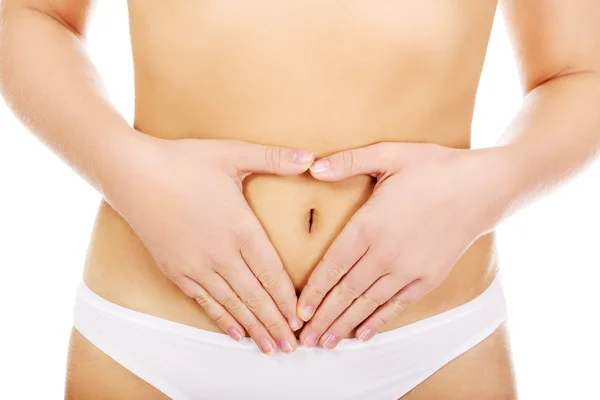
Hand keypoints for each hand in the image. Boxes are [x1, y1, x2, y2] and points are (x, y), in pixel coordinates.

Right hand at [106, 135, 313, 354]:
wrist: (131, 173)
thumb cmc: (183, 161)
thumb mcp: (232, 153)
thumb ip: (274, 158)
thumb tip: (313, 157)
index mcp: (240, 227)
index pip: (272, 273)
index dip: (287, 300)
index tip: (300, 320)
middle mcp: (220, 254)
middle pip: (255, 297)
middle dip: (276, 324)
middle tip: (293, 347)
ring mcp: (196, 266)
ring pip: (232, 305)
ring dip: (253, 329)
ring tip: (270, 348)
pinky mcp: (176, 271)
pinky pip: (204, 302)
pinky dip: (222, 320)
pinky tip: (235, 333)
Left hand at [297, 142, 508, 348]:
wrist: (482, 187)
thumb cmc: (433, 167)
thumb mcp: (389, 154)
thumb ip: (348, 161)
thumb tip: (312, 166)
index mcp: (370, 224)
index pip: (333, 266)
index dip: (313, 292)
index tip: (298, 311)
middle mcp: (386, 253)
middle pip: (346, 292)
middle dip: (322, 318)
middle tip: (304, 340)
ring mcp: (409, 269)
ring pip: (368, 303)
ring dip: (344, 325)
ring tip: (325, 344)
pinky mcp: (428, 278)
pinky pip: (397, 305)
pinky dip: (378, 321)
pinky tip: (363, 335)